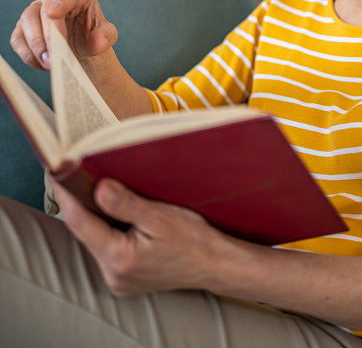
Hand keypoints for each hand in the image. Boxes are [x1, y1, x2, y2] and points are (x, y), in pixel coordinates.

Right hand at [10, 0, 117, 70]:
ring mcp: (36, 10)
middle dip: (48, 34)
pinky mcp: (23, 27)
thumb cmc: (94, 35)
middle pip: (43, 9)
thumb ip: (105, 36)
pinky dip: (28, 54)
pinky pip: (18, 38)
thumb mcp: (106, 36)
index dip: (60, 2)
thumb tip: (99, 41)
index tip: (53, 13)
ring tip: (50, 64)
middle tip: (55, 56)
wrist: (82, 46)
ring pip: (27, 21)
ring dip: (36, 45)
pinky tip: (43, 64)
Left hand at [52, 179, 228, 296]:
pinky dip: (110, 230)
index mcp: (120, 258)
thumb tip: (98, 188)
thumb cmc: (192, 239)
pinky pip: (107, 249)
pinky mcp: (124, 278)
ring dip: (98, 217)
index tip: (56, 173)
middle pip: (86, 231)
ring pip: (96, 240)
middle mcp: (114, 274)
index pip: (80, 222)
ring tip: (104, 191)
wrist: (213, 263)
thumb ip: (126, 204)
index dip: (66, 195)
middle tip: (80, 174)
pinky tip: (120, 215)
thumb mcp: (161, 216)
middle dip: (84, 203)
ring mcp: (118, 279)